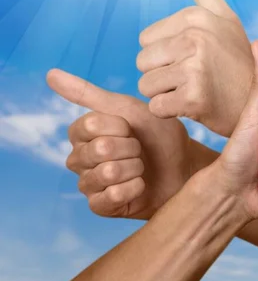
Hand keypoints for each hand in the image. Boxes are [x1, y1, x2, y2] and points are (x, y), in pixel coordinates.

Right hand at [47, 70, 193, 219]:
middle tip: (141, 150)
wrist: (185, 167)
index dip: (119, 126)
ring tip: (142, 167)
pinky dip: (132, 188)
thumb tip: (49, 73)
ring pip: (105, 174)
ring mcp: (89, 184)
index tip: (133, 129)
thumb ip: (89, 94)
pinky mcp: (101, 206)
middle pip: (97, 149)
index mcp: (82, 133)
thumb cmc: (159, 136)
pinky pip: (108, 198)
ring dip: (134, 168)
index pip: (89, 125)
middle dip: (130, 148)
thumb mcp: (130, 110)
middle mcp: (80, 158)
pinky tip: (141, 185)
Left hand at [137, 0, 252, 136]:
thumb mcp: (224, 18)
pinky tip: (194, 107)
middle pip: (143, 62)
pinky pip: (157, 107)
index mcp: (196, 16)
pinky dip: (171, 112)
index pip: (145, 40)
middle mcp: (195, 37)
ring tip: (194, 91)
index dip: (165, 54)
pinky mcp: (194, 98)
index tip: (194, 59)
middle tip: (194, 79)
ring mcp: (195, 68)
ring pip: (146, 86)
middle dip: (162, 75)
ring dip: (165, 95)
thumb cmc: (238, 61)